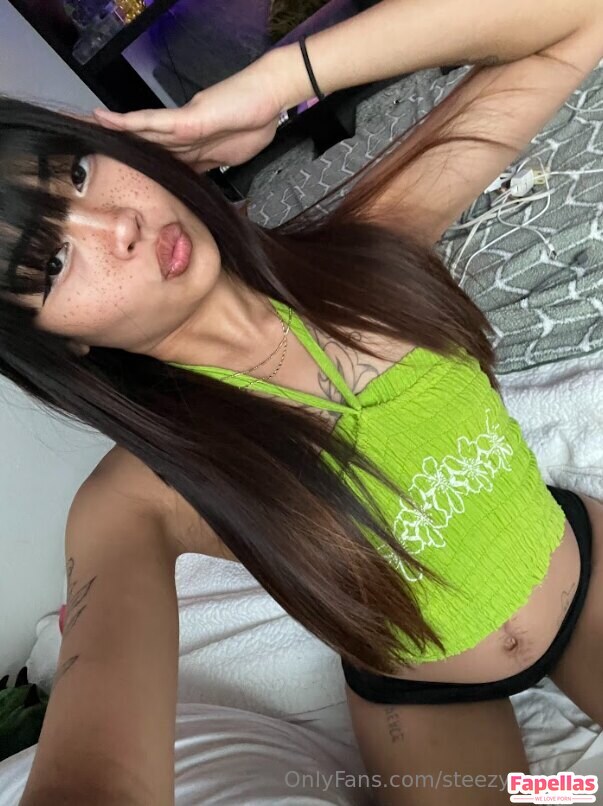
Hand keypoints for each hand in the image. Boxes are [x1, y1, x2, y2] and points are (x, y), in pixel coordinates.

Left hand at [93, 58, 284, 172]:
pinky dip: (127, 122)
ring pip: (142, 130)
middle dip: (124, 149)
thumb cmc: (256, 123)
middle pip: (147, 143)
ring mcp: (183, 124)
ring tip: (88, 130)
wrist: (269, 99)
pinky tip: (105, 120)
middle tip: (96, 152)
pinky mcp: (186, 118)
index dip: (145, 165)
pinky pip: (151, 121)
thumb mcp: (229, 158)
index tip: (129, 176)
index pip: (164, 158)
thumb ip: (210, 168)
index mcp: (195, 145)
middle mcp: (183, 133)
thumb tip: (196, 185)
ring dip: (115, 132)